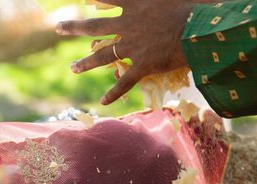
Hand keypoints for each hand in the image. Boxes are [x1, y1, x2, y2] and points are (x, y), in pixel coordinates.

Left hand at [56, 0, 192, 104]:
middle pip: (94, 26)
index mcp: (134, 3)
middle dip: (74, 27)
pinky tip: (103, 102)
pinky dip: (114, 93)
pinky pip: (125, 82)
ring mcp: (133, 46)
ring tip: (73, 68)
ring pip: (103, 56)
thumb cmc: (191, 8)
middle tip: (58, 28)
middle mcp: (128, 25)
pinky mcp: (143, 65)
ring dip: (86, 62)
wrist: (198, 31)